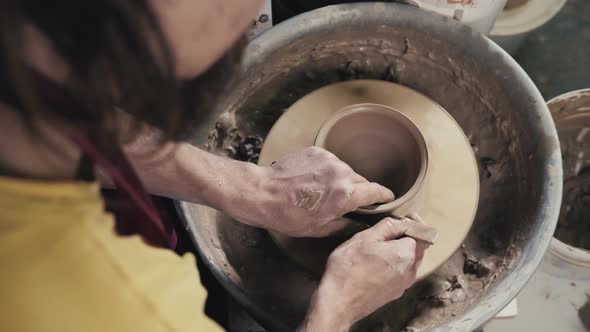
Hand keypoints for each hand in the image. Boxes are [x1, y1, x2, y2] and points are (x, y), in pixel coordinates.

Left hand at [231, 146, 393, 236]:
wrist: (262, 193)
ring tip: (323, 192)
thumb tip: (356, 224)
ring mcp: (329, 160)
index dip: (384, 196)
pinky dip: (327, 171)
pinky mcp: (317, 152)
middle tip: (346, 202)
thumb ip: (343, 225)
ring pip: (345, 171)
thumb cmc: (287, 215)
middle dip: (359, 192)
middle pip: (361, 181)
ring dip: (341, 181)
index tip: (388, 198)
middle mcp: (341, 174)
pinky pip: (330, 162)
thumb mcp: (318, 229)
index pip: (376, 192)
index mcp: (345, 195)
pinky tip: (313, 181)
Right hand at [299, 217, 428, 330]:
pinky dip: (393, 265)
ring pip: (409, 262)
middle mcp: (410, 271)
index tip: (405, 217)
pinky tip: (376, 264)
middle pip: (417, 248)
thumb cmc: (349, 268)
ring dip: (400, 252)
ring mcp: (403, 284)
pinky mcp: (394, 293)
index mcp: (406, 254)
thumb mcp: (365, 237)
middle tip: (391, 230)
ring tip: (380, 247)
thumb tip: (402, 222)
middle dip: (407, 237)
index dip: (414, 223)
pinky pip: (400, 274)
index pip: (421, 233)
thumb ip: (388, 226)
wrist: (339, 303)